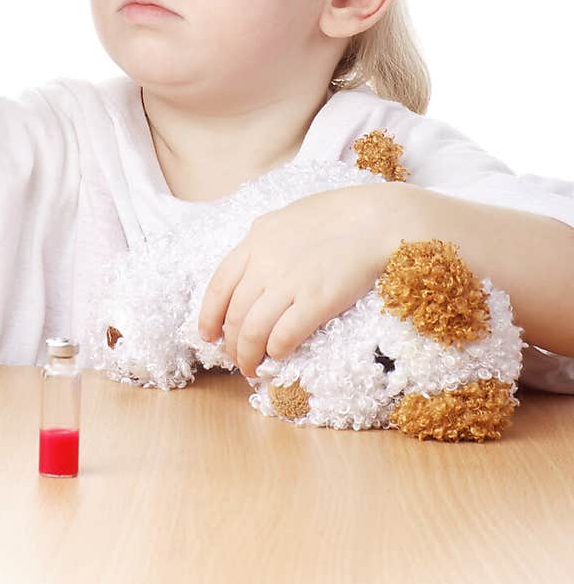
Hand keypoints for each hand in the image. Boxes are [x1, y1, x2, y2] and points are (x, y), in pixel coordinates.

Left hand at [197, 184, 408, 377]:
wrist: (375, 220)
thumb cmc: (337, 215)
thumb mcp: (287, 219)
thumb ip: (265, 241)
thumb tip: (252, 262)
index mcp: (255, 241)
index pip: (219, 285)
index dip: (209, 315)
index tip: (207, 335)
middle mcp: (265, 263)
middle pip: (235, 314)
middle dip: (231, 344)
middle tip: (236, 359)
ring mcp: (289, 283)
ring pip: (253, 331)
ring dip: (249, 355)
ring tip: (253, 368)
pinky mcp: (316, 302)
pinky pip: (284, 336)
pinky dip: (276, 351)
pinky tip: (279, 355)